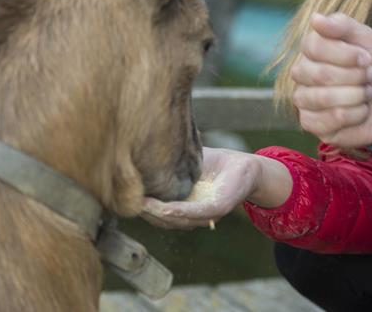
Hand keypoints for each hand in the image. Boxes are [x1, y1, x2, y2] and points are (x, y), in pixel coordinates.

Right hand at [140, 147, 260, 229]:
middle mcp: (192, 215)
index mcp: (183, 206)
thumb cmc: (215, 163)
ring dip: (156, 213)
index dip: (141, 205)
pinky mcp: (218, 209)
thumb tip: (138, 152)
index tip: (124, 194)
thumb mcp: (184, 163)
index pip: (157, 212)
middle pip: (162, 220)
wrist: (247, 165)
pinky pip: (194, 213)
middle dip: (145, 212)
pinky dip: (178, 211)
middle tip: (128, 200)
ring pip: (175, 220)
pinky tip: (164, 208)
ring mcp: (205, 214)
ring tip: (140, 202)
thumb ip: (166, 164)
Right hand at [291, 13, 371, 147]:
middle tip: (370, 76)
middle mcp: (301, 73)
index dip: (345, 54)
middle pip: (320, 74)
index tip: (367, 58)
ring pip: (324, 98)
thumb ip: (342, 25)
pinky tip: (362, 110)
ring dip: (356, 95)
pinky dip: (356, 114)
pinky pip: (332, 119)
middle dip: (355, 76)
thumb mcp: (366, 38)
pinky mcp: (313, 124)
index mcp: (311, 50)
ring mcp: (304, 100)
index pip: (314, 47)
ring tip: (366, 92)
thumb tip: (315, 19)